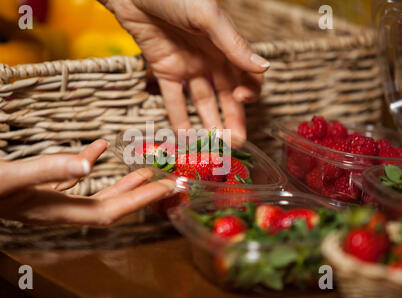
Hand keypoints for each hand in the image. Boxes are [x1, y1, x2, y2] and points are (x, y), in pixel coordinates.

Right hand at [0, 141, 174, 225]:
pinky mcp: (37, 183)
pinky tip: (98, 148)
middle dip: (140, 195)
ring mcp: (47, 196)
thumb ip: (47, 170)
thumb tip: (90, 164)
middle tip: (167, 182)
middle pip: (109, 205)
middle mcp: (55, 207)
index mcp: (53, 210)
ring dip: (121, 183)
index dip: (141, 201)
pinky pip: (72, 175)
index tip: (168, 189)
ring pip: (94, 192)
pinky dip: (89, 161)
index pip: (110, 210)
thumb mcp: (6, 176)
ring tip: (145, 171)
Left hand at [100, 0, 269, 138]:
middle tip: (235, 145)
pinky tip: (185, 138)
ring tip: (213, 148)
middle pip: (225, 95)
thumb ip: (234, 44)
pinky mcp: (163, 71)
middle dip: (231, 120)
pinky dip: (179, 118)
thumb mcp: (208, 16)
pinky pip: (173, 99)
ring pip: (202, 102)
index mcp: (225, 45)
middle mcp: (209, 59)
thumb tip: (265, 68)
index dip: (249, 91)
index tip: (242, 99)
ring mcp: (186, 67)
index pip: (246, 75)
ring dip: (208, 124)